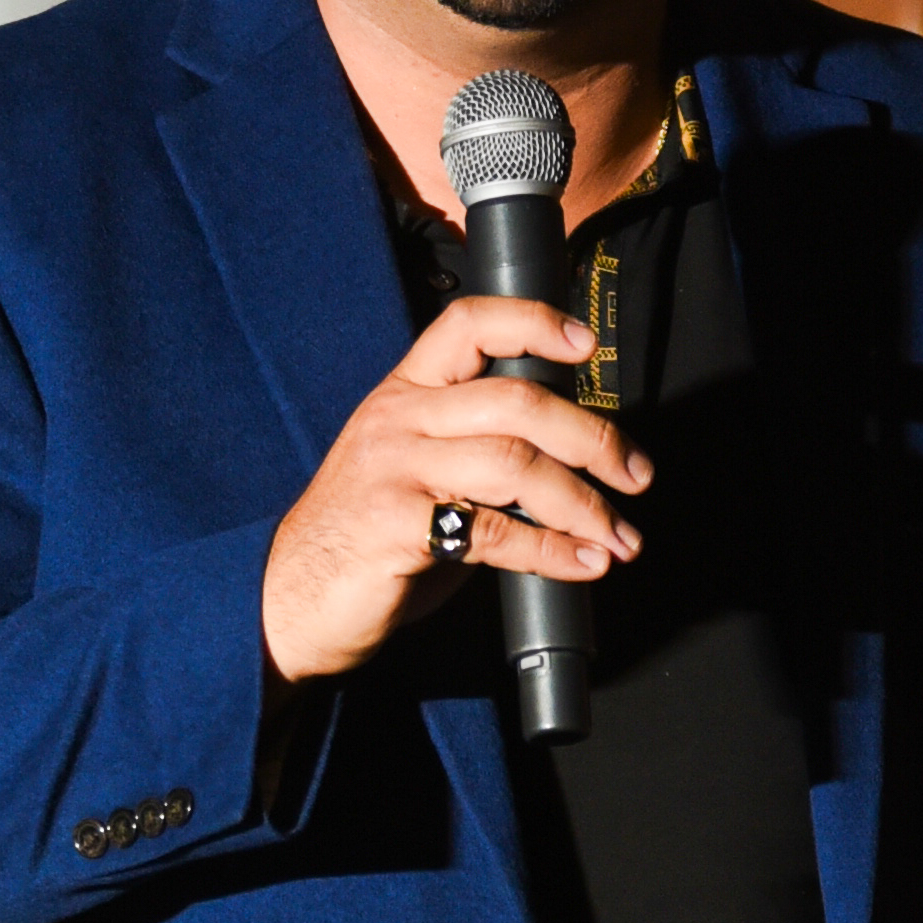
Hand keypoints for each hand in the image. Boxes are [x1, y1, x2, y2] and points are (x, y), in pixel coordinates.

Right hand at [261, 293, 650, 685]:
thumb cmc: (360, 541)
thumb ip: (473, 457)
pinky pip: (493, 530)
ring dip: (583, 503)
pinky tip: (581, 564)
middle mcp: (398, 420)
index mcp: (402, 393)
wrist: (288, 600)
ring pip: (514, 462)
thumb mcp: (414, 475)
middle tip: (634, 474)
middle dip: (592, 438)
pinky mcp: (395, 526)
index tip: (586, 343)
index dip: (533, 322)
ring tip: (618, 536)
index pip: (468, 324)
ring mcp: (393, 470)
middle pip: (515, 400)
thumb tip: (563, 467)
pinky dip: (550, 549)